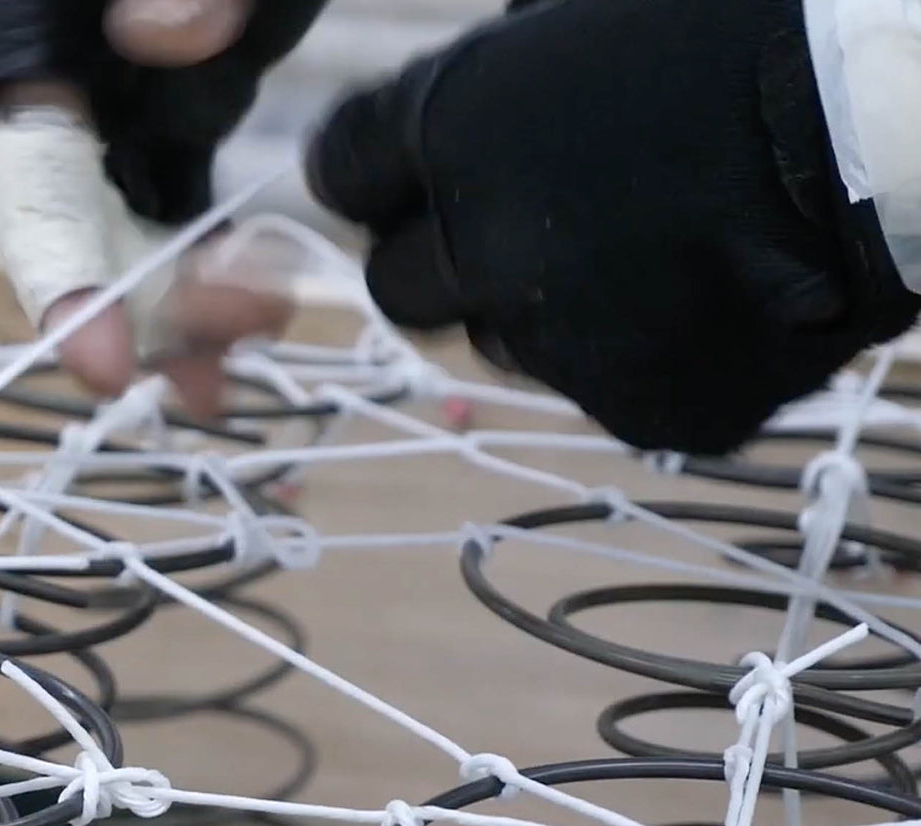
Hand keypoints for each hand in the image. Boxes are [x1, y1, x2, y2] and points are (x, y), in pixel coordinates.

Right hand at [0, 0, 324, 415]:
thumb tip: (165, 35)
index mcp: (29, 32)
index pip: (28, 170)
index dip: (58, 274)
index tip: (106, 362)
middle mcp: (63, 85)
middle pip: (80, 228)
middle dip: (147, 306)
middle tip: (234, 340)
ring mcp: (122, 106)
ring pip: (134, 235)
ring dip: (187, 312)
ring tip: (252, 353)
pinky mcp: (178, 115)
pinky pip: (185, 212)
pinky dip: (216, 273)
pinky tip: (256, 327)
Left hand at [305, 0, 920, 454]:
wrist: (894, 122)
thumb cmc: (748, 27)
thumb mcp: (588, 14)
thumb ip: (492, 85)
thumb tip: (440, 127)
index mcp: (458, 127)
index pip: (340, 174)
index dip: (371, 175)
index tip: (398, 175)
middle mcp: (484, 246)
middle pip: (395, 286)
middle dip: (437, 257)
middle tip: (512, 225)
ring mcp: (561, 340)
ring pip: (499, 344)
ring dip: (537, 306)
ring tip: (642, 247)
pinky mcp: (638, 405)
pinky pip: (600, 385)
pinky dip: (634, 350)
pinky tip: (704, 292)